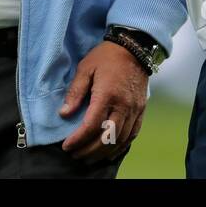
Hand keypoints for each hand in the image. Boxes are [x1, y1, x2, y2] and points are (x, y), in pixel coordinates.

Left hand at [58, 41, 148, 161]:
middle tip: (75, 155)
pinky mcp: (141, 110)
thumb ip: (75, 92)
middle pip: (106, 138)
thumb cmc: (106, 56)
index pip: (91, 125)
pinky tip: (109, 152)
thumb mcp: (85, 68)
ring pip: (120, 140)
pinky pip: (132, 135)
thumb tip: (64, 114)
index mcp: (107, 95)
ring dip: (103, 152)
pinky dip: (120, 147)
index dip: (78, 139)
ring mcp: (134, 110)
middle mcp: (123, 106)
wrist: (133, 48)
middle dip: (89, 150)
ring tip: (88, 157)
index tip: (66, 146)